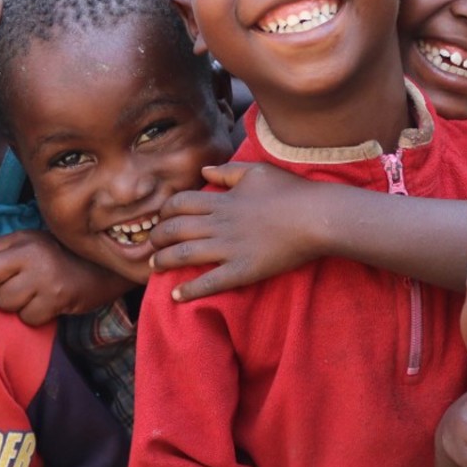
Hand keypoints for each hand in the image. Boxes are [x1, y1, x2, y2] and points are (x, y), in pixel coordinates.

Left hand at [0, 230, 130, 325]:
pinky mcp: (57, 300)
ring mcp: (44, 278)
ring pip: (5, 303)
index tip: (4, 273)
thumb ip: (2, 251)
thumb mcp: (32, 242)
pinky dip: (36, 315)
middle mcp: (31, 255)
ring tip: (36, 294)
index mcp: (22, 239)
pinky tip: (48, 303)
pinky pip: (28, 318)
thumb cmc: (61, 256)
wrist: (106, 268)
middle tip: (20, 285)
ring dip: (18, 305)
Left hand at [150, 162, 324, 300]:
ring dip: (163, 261)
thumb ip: (226, 171)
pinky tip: (176, 295)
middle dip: (156, 237)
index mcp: (221, 200)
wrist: (316, 217)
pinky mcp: (242, 270)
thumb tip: (204, 171)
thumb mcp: (256, 171)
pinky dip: (189, 290)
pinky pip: (209, 282)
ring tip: (154, 266)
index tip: (160, 218)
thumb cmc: (290, 191)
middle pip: (174, 229)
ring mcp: (229, 248)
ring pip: (183, 255)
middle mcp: (219, 224)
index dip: (164, 211)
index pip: (179, 204)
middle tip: (150, 244)